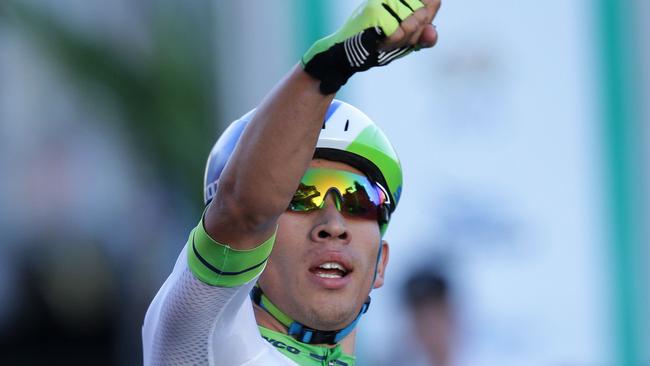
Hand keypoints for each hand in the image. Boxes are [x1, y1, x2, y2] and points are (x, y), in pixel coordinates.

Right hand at [302, 0, 440, 93]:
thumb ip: (423, 38)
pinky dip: (392, 42)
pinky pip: (398, 32)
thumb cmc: (375, 48)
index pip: (433, 3)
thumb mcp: (404, 43)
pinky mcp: (375, 10)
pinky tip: (381, 42)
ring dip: (401, 39)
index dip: (427, 18)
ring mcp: (384, 1)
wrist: (346, 55)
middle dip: (413, 34)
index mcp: (402, 0)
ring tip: (385, 40)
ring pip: (412, 24)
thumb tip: (432, 32)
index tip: (413, 27)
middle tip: (393, 38)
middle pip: (424, 15)